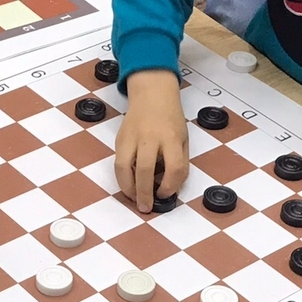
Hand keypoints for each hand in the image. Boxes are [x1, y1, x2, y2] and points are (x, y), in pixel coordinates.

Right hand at [115, 69, 188, 212]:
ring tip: (134, 199)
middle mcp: (151, 137)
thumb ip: (179, 162)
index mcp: (172, 137)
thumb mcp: (183, 138)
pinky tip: (128, 187)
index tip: (166, 193)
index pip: (174, 167)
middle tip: (146, 207)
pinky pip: (118, 163)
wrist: (152, 94)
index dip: (170, 185)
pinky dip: (121, 178)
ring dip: (128, 188)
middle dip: (145, 193)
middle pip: (145, 169)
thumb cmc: (170, 118)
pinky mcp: (120, 139)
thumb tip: (170, 188)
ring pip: (124, 167)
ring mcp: (132, 137)